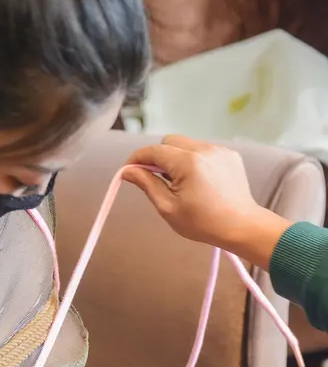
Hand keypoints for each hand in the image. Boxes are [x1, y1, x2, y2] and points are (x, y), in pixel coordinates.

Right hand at [122, 135, 290, 265]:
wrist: (240, 226)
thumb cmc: (202, 223)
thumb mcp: (168, 207)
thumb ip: (147, 184)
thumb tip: (127, 171)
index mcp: (187, 162)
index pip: (154, 151)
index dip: (137, 158)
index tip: (128, 170)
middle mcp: (204, 149)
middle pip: (169, 141)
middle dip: (158, 156)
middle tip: (156, 179)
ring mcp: (219, 149)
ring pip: (186, 144)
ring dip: (176, 158)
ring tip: (180, 183)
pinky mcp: (229, 154)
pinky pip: (203, 150)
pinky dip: (194, 160)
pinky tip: (198, 182)